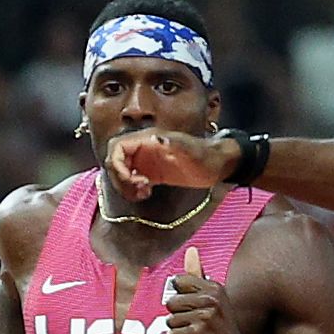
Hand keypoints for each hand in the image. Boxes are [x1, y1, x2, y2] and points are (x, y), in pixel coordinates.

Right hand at [110, 130, 235, 192]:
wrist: (218, 165)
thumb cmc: (206, 156)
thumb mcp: (191, 151)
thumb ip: (173, 144)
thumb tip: (156, 138)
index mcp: (148, 139)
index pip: (117, 147)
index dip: (116, 164)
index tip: (131, 179)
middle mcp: (143, 148)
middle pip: (115, 160)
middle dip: (120, 177)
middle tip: (139, 188)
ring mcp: (146, 161)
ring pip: (121, 172)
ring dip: (125, 186)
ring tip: (143, 193)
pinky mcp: (152, 173)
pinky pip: (132, 180)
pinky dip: (133, 189)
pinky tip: (146, 194)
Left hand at [160, 266, 251, 333]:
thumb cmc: (221, 326)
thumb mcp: (214, 298)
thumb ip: (198, 275)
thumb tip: (191, 249)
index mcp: (213, 287)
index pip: (178, 282)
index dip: (182, 297)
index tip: (197, 307)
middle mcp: (210, 300)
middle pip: (170, 302)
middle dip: (179, 315)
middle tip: (198, 324)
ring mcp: (203, 317)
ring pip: (169, 320)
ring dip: (180, 330)